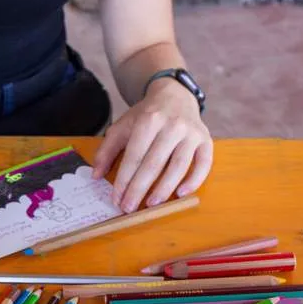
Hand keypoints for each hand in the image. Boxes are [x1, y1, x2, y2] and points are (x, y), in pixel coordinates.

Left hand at [93, 78, 212, 212]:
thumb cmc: (146, 116)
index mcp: (149, 120)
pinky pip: (204, 163)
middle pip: (154, 163)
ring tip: (151, 204)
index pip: (134, 156)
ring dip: (165, 188)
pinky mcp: (206, 139)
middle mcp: (172, 125)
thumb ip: (107, 150)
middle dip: (139, 189)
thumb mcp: (122, 126)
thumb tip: (96, 175)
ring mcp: (191, 132)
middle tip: (129, 208)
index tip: (116, 199)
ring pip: (179, 165)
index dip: (124, 180)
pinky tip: (181, 193)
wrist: (174, 96)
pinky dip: (195, 180)